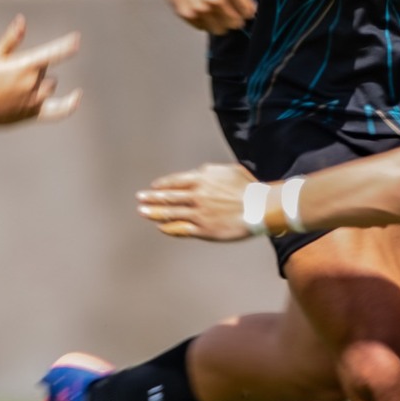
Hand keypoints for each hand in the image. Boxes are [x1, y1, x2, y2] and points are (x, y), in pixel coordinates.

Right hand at [0, 16, 81, 127]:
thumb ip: (11, 39)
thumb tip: (22, 20)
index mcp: (25, 67)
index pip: (52, 54)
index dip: (65, 45)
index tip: (76, 39)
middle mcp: (34, 84)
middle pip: (45, 69)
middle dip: (33, 68)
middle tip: (10, 75)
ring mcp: (36, 101)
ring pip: (51, 84)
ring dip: (41, 82)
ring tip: (16, 87)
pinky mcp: (35, 114)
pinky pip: (59, 110)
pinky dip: (69, 104)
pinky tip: (78, 95)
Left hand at [136, 162, 258, 241]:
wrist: (260, 208)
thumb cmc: (248, 188)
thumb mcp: (228, 170)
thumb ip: (210, 171)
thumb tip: (200, 172)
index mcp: (202, 179)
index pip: (175, 181)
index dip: (162, 184)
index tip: (153, 187)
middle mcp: (197, 196)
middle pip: (169, 197)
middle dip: (152, 198)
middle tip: (140, 198)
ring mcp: (199, 213)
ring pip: (171, 213)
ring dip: (155, 212)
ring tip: (143, 212)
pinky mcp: (204, 229)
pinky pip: (182, 229)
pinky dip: (170, 228)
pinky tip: (162, 227)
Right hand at [160, 0, 264, 33]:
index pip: (249, 13)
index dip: (247, 9)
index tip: (242, 3)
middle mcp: (214, 1)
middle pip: (235, 24)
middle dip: (236, 17)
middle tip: (229, 6)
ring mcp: (199, 9)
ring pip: (220, 30)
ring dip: (221, 22)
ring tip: (217, 9)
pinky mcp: (187, 15)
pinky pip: (204, 28)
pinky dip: (206, 22)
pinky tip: (204, 8)